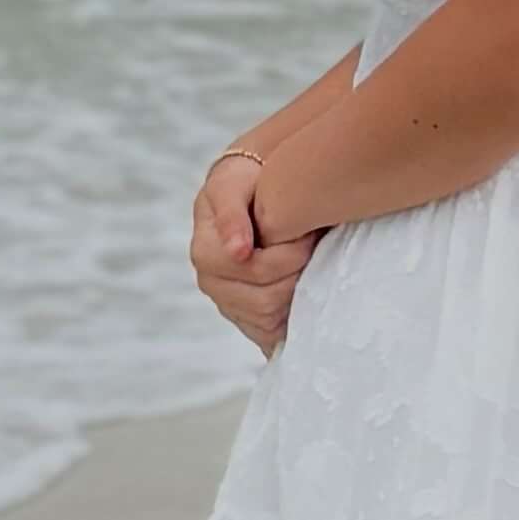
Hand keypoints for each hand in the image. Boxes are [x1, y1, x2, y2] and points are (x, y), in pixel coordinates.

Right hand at [192, 151, 316, 357]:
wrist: (251, 191)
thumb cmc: (244, 183)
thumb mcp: (232, 183)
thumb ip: (231, 212)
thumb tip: (238, 252)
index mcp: (205, 251)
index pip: (251, 270)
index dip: (285, 257)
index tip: (306, 238)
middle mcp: (212, 283)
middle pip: (263, 301)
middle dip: (296, 274)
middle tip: (313, 250)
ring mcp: (228, 304)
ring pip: (270, 319)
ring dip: (297, 294)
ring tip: (308, 265)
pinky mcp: (246, 320)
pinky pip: (270, 336)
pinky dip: (290, 320)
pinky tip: (302, 298)